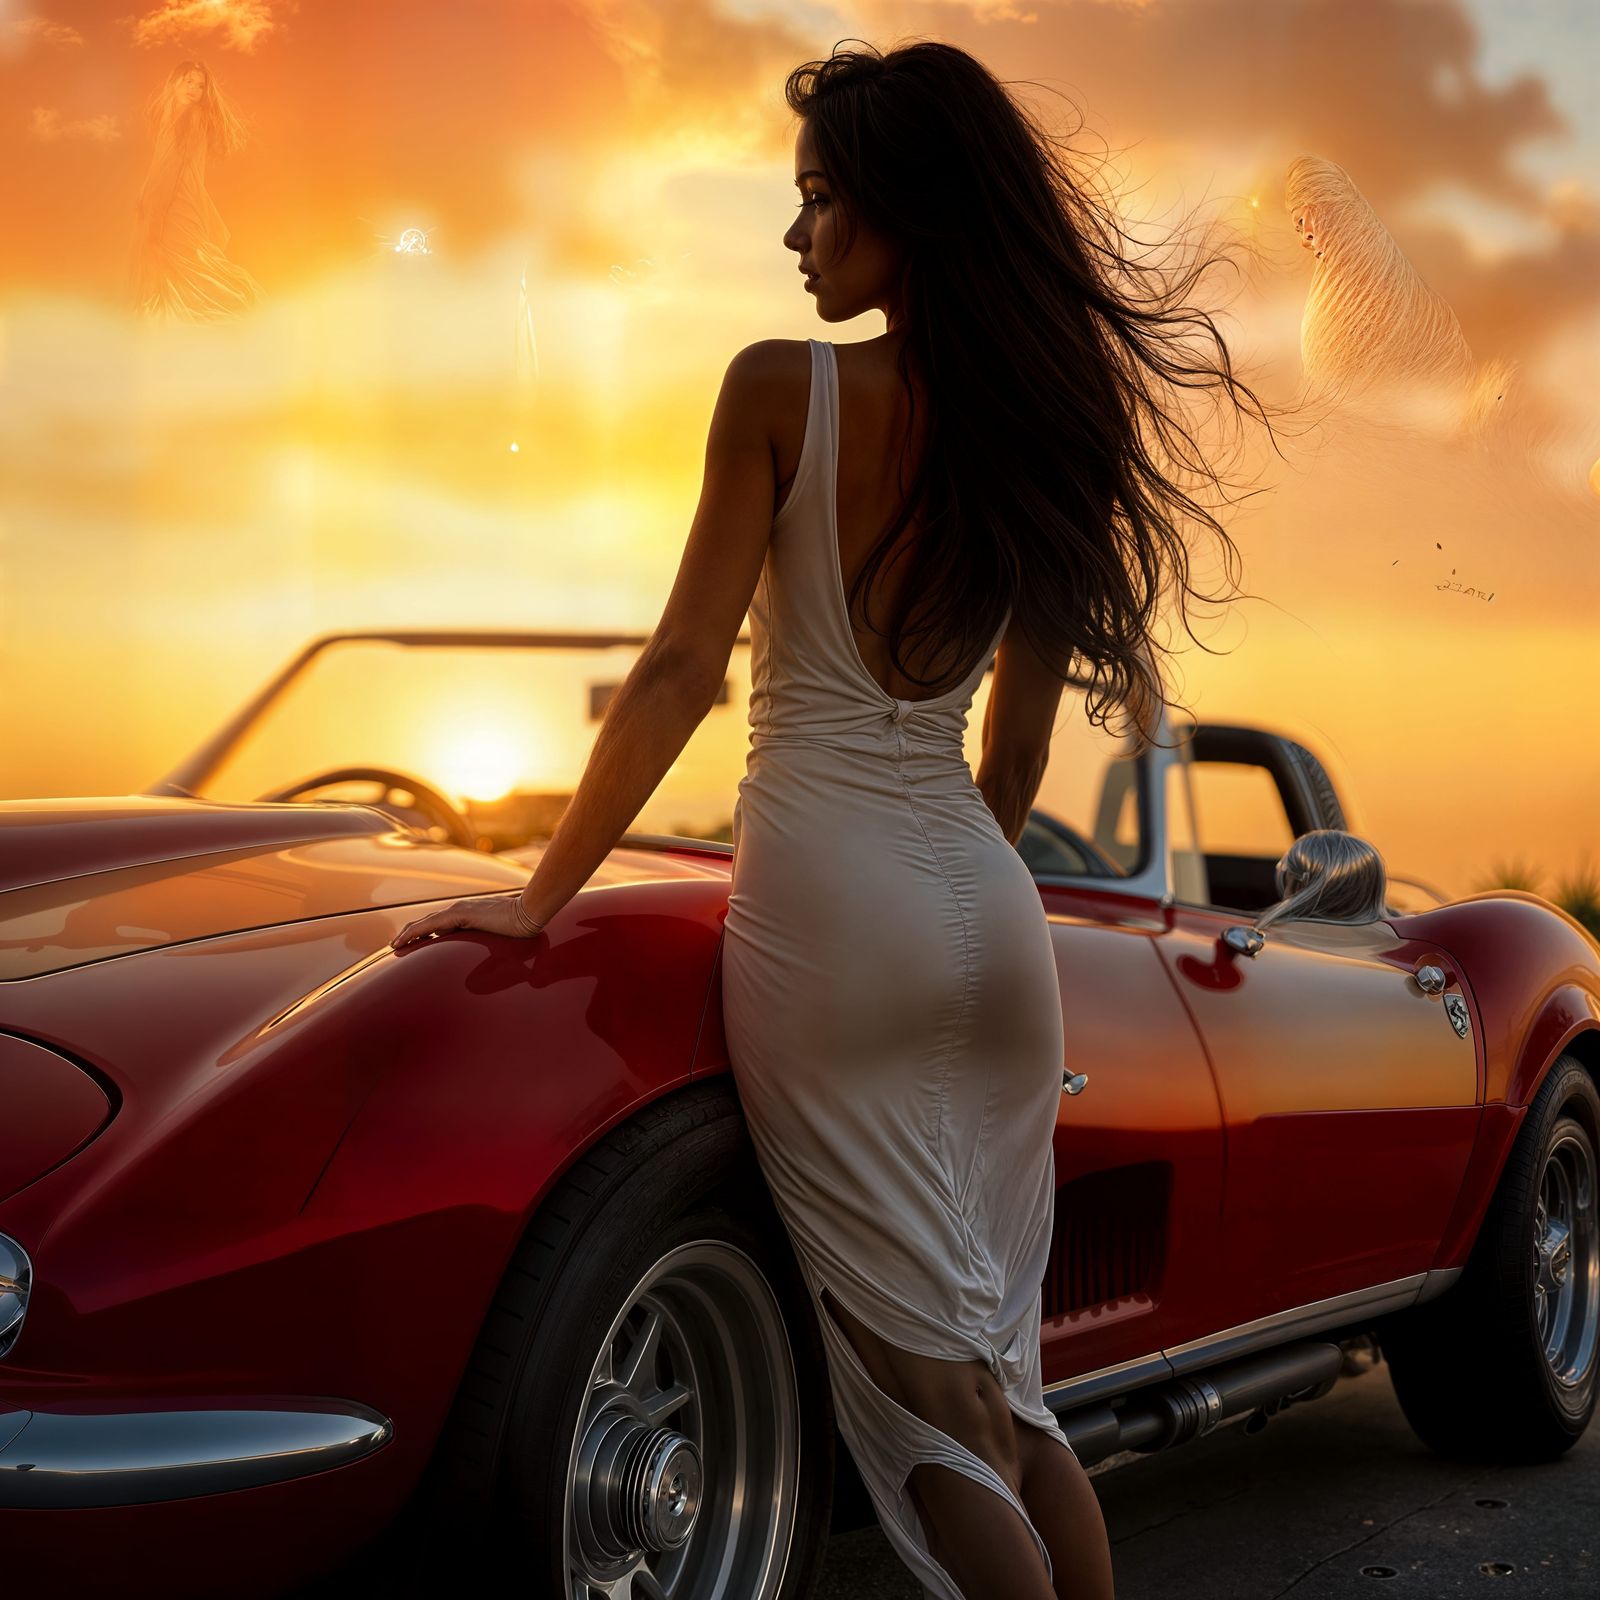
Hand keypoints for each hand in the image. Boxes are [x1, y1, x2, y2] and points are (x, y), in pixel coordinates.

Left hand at [390, 892, 544, 948]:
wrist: (530, 914)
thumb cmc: (520, 930)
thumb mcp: (497, 945)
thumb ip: (486, 957)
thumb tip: (476, 978)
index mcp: (468, 917)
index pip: (439, 925)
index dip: (422, 934)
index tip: (409, 945)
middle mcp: (460, 911)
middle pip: (427, 923)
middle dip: (410, 934)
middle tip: (396, 947)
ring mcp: (459, 910)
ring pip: (425, 923)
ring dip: (407, 934)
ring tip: (394, 946)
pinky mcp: (460, 913)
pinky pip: (429, 925)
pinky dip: (413, 933)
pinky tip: (402, 941)